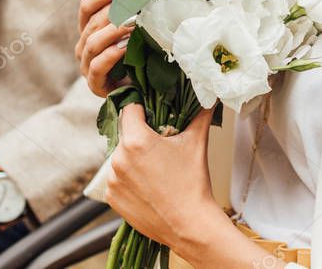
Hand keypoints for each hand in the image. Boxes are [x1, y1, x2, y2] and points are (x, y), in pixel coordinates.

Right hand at [73, 0, 134, 96]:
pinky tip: (126, 47)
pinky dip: (112, 55)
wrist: (144, 84)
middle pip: (92, 23)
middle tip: (136, 4)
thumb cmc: (135, 49)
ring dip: (114, 31)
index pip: (86, 6)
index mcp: (88, 28)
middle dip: (114, 12)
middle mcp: (83, 46)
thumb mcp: (126, 20)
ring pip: (93, 43)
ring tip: (135, 23)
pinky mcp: (95, 84)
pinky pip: (98, 66)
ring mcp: (87, 66)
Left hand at [104, 105, 219, 248]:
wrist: (190, 225)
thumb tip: (209, 96)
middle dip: (139, 136)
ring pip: (119, 157)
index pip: (130, 109)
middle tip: (159, 147)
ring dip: (132, 159)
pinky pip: (116, 179)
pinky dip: (128, 180)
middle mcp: (118, 158)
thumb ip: (200, 114)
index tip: (152, 116)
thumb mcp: (197, 143)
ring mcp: (113, 180)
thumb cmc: (193, 184)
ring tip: (154, 170)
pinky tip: (147, 186)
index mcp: (136, 140)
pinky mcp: (112, 198)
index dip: (142, 110)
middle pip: (124, 134)